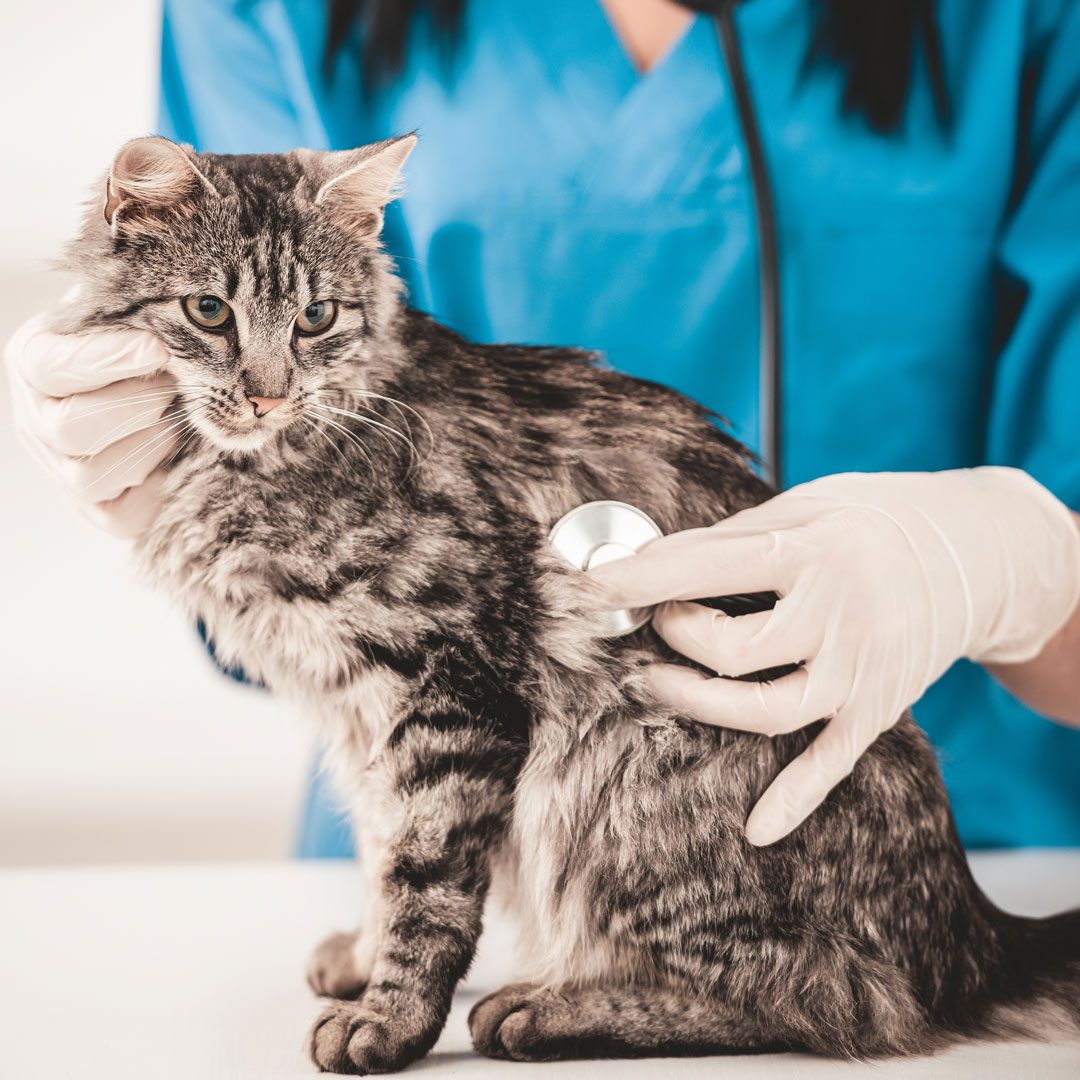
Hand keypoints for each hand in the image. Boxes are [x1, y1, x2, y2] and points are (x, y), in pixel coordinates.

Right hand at [5, 311, 176, 537]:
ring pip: (91, 475)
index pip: (52, 367)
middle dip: (136, 406)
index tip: (158, 348)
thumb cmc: (145, 341)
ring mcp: (63, 470)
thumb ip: (137, 312)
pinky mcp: (99, 509)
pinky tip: (178, 456)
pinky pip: (122, 515)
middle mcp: (37, 421)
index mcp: (34, 362)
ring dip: (149, 445)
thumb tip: (170, 321)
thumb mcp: (132, 314)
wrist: (166, 388)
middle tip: (177, 387)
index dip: (105, 361)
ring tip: (179, 419)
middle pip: (70, 428)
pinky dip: (156, 486)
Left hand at [588, 469, 1079, 845]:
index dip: (644, 579)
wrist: (975, 556)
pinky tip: (755, 829)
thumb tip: (649, 560)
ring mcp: (860, 671)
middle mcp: (840, 616)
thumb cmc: (872, 521)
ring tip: (651, 682)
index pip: (710, 568)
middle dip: (673, 637)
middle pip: (731, 650)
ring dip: (696, 703)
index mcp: (816, 552)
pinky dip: (794, 800)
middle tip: (654, 620)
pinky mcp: (876, 709)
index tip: (592, 584)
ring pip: (765, 712)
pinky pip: (831, 763)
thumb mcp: (806, 505)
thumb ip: (732, 537)